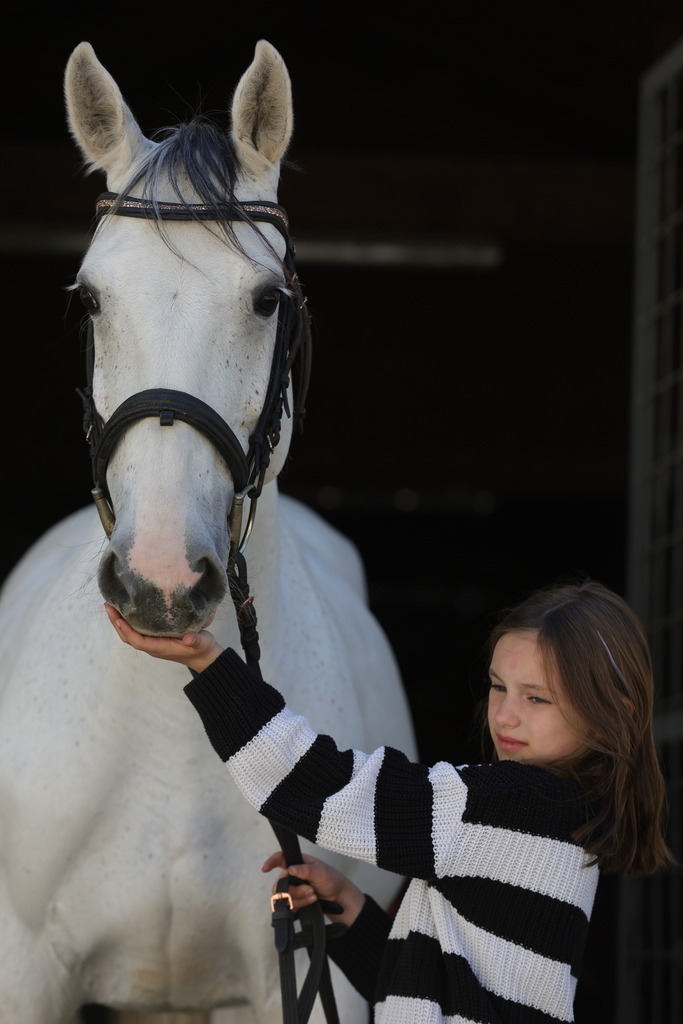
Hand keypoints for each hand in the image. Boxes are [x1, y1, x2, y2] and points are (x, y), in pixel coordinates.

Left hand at [104, 603, 223, 672]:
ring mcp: (153, 642)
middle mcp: (152, 646)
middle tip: (108, 605)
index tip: (118, 618)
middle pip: (128, 636)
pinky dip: (128, 620)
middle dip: (116, 622)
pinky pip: (136, 629)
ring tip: (112, 605)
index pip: (137, 641)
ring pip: (130, 633)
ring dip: (119, 621)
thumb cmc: (202, 649)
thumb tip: (188, 639)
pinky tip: (127, 608)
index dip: (127, 631)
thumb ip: (195, 640)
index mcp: (159, 648)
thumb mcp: (201, 643)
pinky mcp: (155, 637)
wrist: (204, 656)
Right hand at [262, 851, 365, 927]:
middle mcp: (293, 875)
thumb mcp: (321, 872)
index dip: (271, 862)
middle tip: (310, 890)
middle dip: (294, 890)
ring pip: (283, 896)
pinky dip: (300, 905)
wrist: (339, 900)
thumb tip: (291, 868)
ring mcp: (293, 889)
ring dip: (299, 898)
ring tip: (313, 896)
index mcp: (298, 862)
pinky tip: (311, 902)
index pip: (281, 858)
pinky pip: (288, 906)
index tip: (265, 868)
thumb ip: (306, 870)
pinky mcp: (295, 901)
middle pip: (280, 883)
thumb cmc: (332, 880)